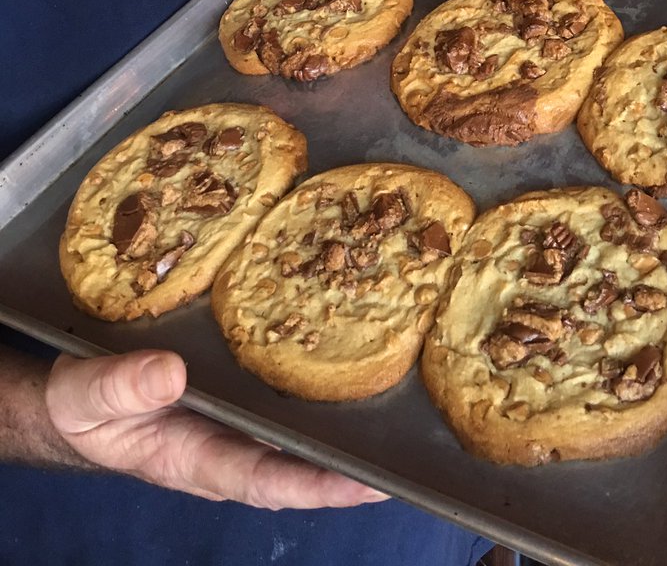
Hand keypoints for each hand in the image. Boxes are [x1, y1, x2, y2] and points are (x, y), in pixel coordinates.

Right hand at [46, 350, 388, 509]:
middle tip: (406, 465)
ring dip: (340, 436)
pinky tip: (349, 372)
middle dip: (347, 473)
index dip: (313, 484)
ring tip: (398, 427)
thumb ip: (123, 386)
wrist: (72, 399)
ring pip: (294, 440)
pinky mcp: (235, 401)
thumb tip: (172, 373)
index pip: (261, 480)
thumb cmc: (81, 405)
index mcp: (190, 458)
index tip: (361, 483)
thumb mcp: (88, 394)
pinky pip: (281, 406)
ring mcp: (231, 427)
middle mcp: (223, 448)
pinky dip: (315, 398)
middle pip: (295, 469)